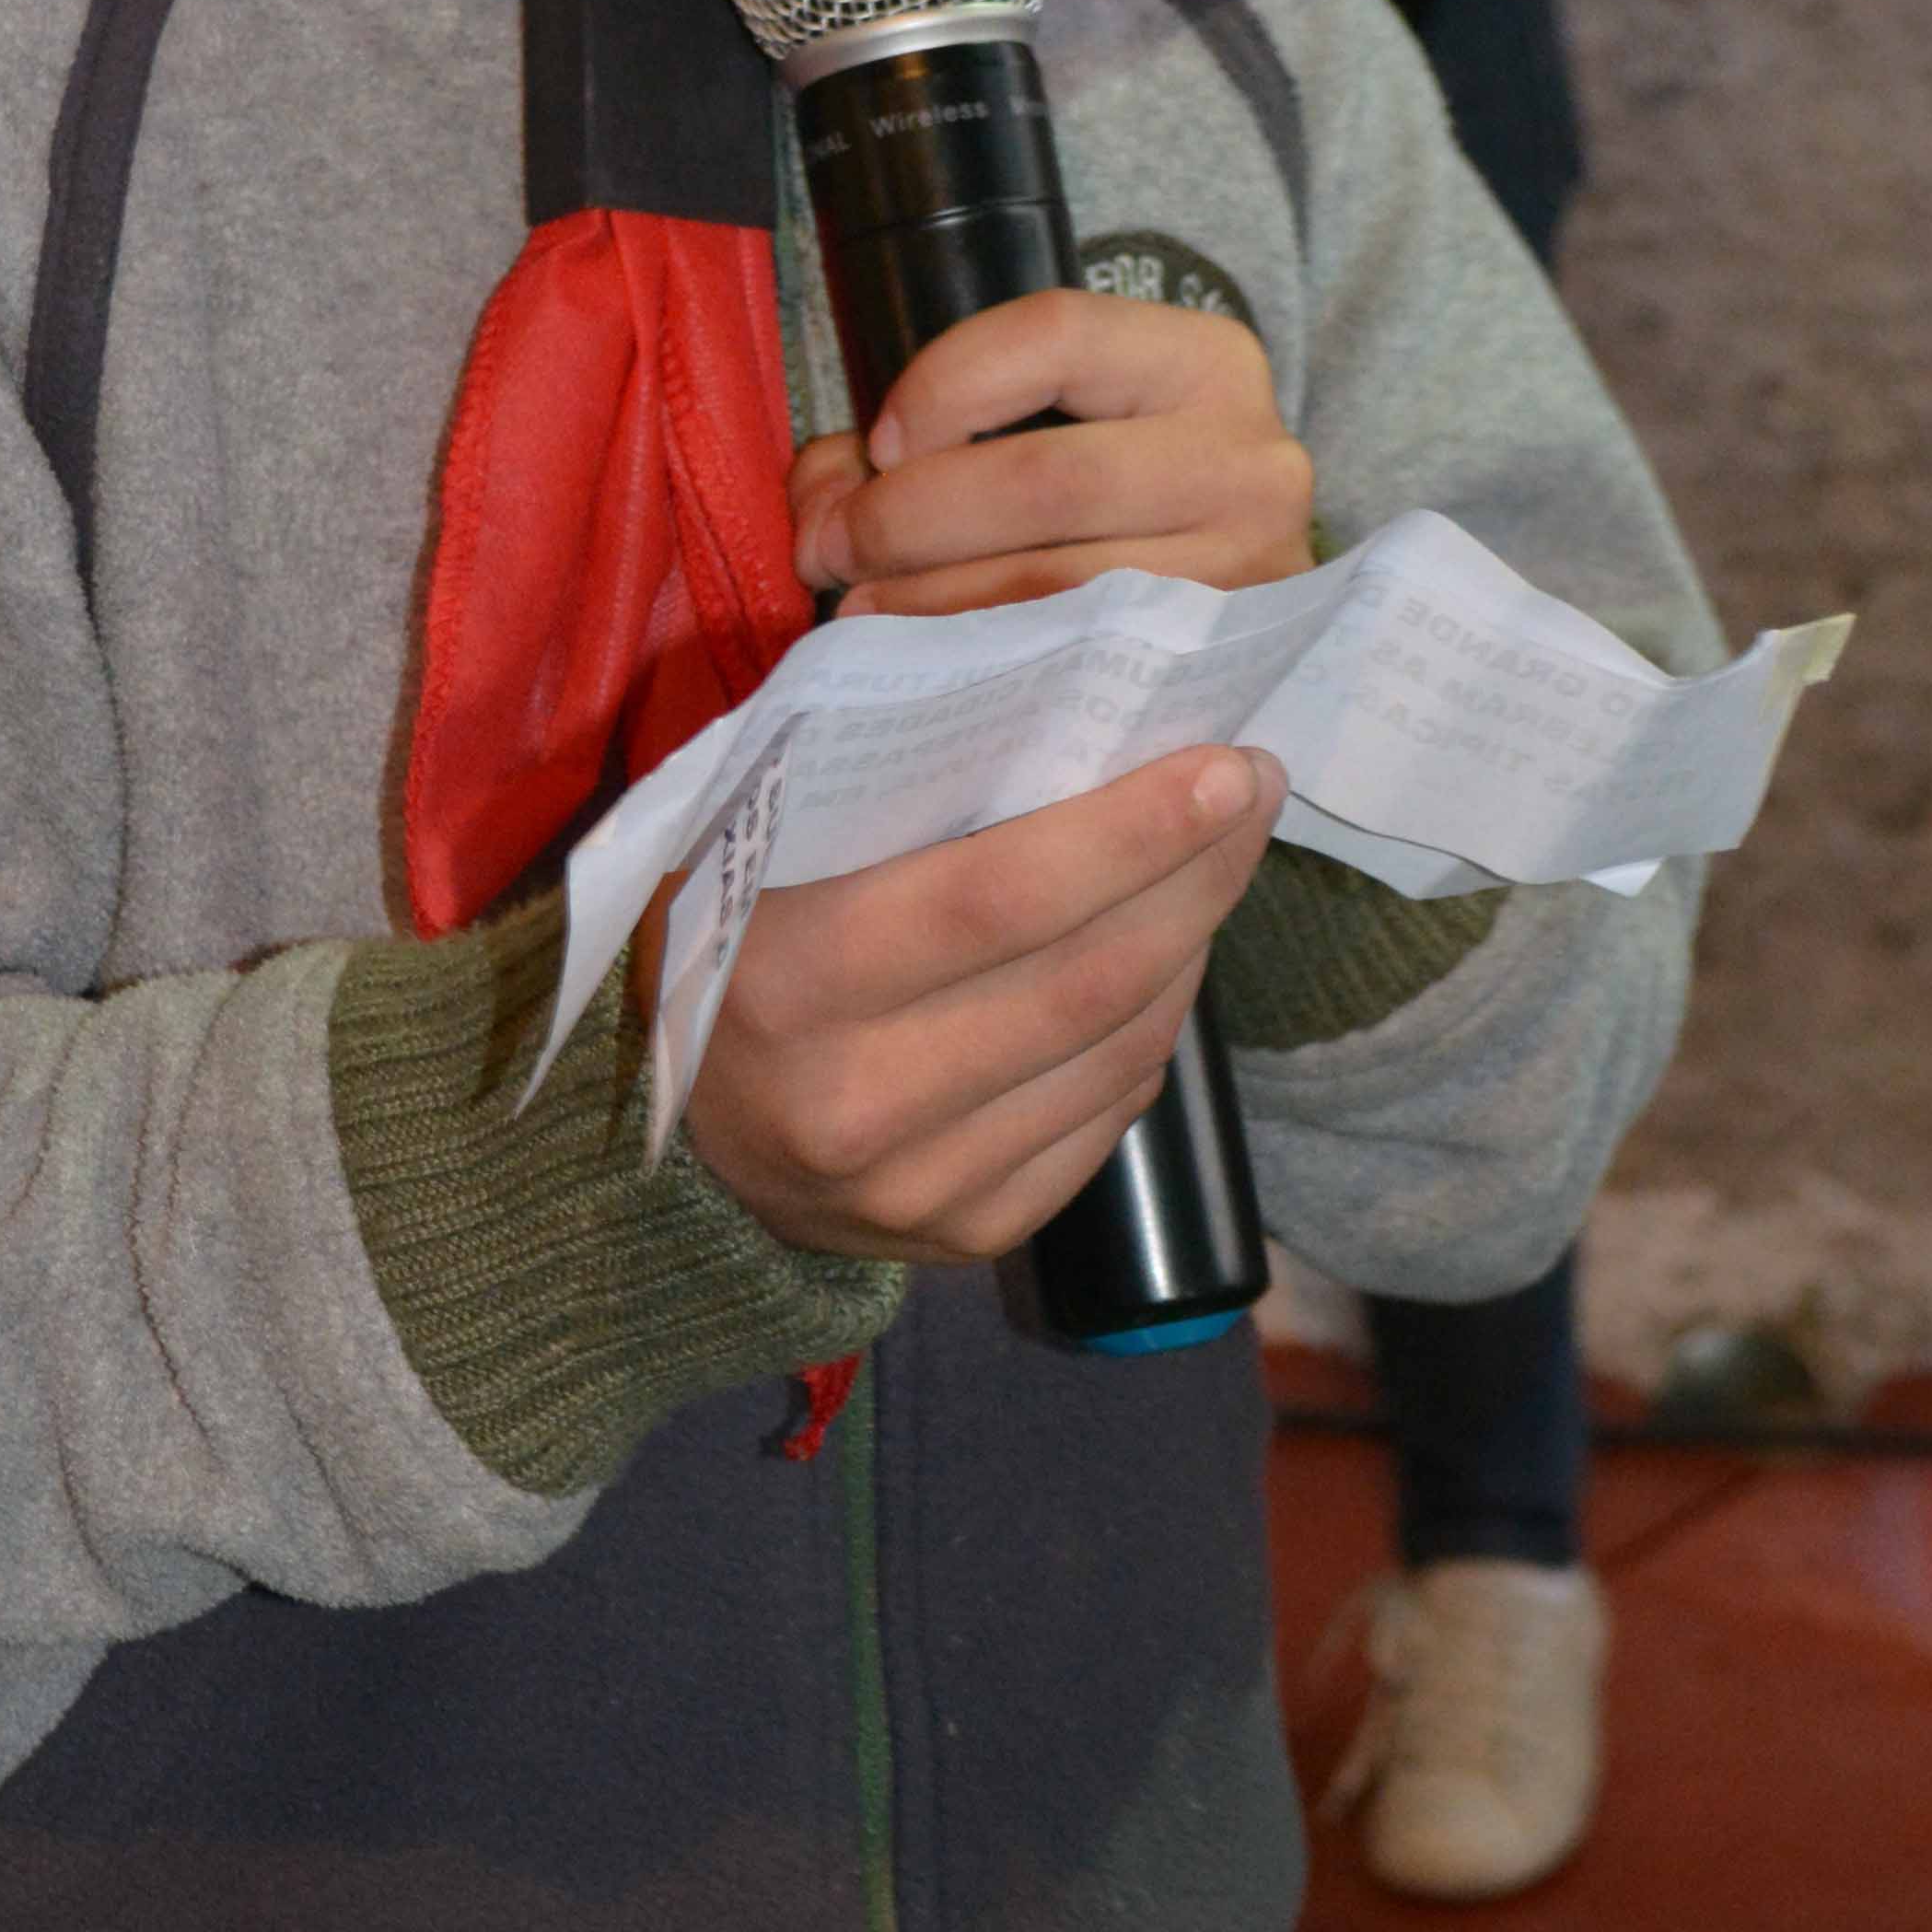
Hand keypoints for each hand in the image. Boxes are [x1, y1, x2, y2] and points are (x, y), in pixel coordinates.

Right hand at [679, 743, 1284, 1265]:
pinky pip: (1109, 1118)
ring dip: (1191, 944)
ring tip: (1215, 863)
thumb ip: (883, 784)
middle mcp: (852, 1101)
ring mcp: (917, 1185)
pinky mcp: (971, 1233)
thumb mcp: (760, 850)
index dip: (1131, 831)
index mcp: (788, 978)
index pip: (999, 896)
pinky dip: (1153, 1030)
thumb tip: (1071, 698)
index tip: (1223, 766)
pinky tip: (1161, 965)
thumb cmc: (735, 943)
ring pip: (1117, 1049)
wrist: (682, 1139)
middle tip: (1249, 794)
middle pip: (1085, 977)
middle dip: (1195, 874)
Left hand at [790, 292, 1311, 615]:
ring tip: (856, 606)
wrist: (1228, 617)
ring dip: (924, 599)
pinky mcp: (1216, 665)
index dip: (943, 385)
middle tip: (829, 547)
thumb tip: (821, 499)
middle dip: (907, 515)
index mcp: (1204, 362)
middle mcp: (1248, 459)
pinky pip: (1071, 664)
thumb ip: (923, 437)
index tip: (880, 445)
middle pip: (1044, 477)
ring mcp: (1246, 572)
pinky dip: (974, 658)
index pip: (1055, 334)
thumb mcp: (1048, 429)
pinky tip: (918, 657)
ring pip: (1051, 584)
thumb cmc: (1113, 505)